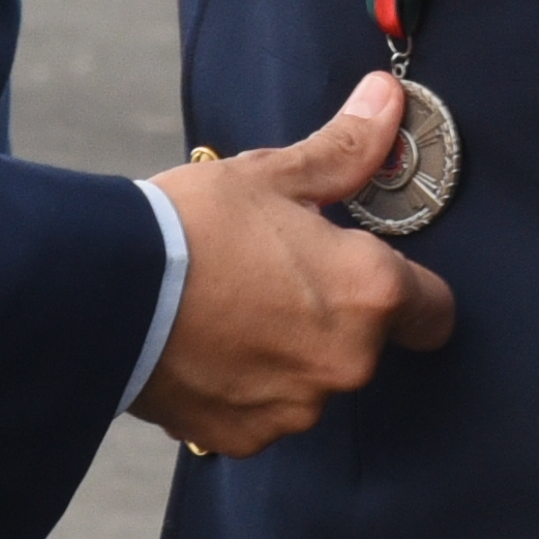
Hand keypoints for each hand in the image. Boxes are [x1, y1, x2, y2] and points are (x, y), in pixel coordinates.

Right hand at [134, 73, 460, 454]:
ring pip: (312, 377)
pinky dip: (244, 385)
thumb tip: (386, 102)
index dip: (412, 292)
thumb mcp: (272, 176)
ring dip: (288, 352)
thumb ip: (345, 150)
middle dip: (333, 314)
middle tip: (278, 275)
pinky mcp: (246, 436)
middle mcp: (346, 361)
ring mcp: (296, 407)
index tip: (374, 273)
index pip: (434, 311)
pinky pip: (263, 410)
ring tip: (233, 307)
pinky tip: (208, 346)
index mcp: (368, 293)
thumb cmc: (191, 228)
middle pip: (367, 343)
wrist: (104, 294)